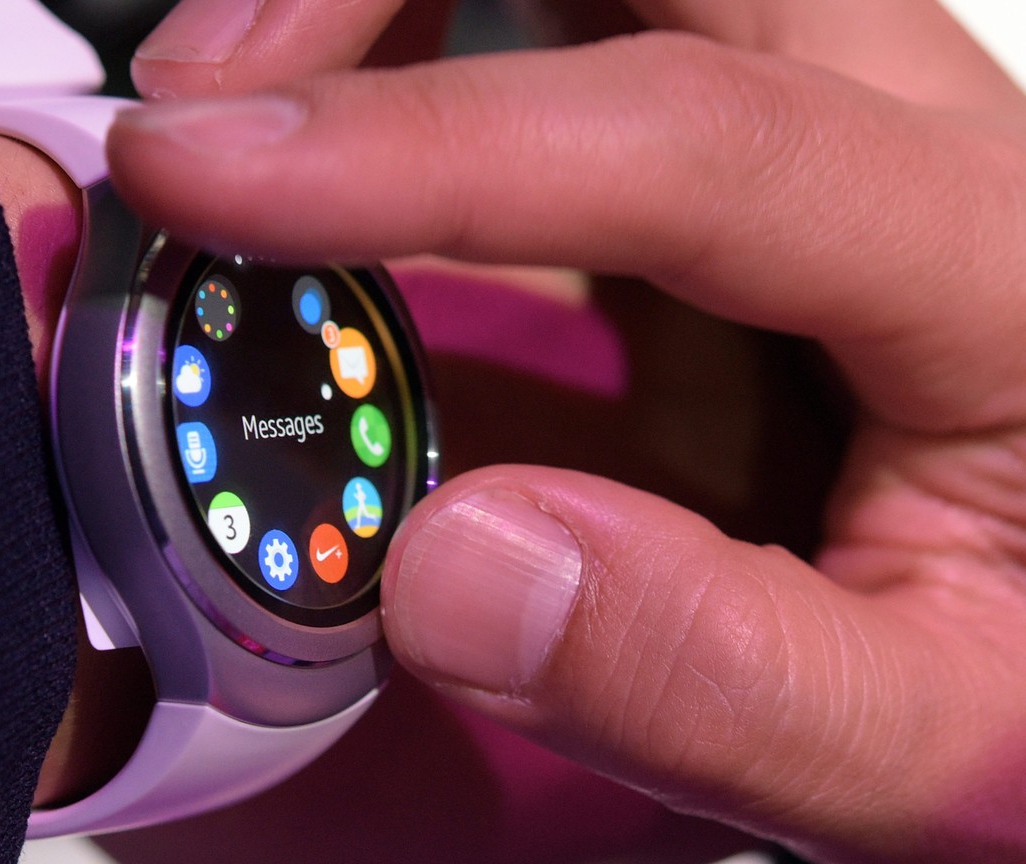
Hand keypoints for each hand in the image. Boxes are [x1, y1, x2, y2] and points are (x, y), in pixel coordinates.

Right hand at [105, 2, 1025, 860]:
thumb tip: (447, 567)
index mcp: (995, 260)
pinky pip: (574, 27)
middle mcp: (918, 131)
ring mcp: (829, 112)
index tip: (195, 171)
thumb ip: (712, 674)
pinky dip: (422, 45)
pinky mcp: (749, 146)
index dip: (424, 141)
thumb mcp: (931, 737)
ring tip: (239, 114)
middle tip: (205, 99)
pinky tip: (336, 153)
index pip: (695, 131)